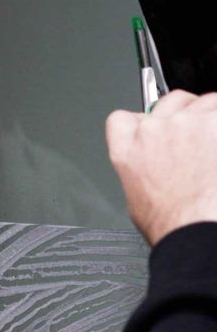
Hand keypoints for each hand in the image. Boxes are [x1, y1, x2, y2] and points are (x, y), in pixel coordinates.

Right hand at [107, 90, 216, 244]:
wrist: (197, 230)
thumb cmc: (171, 222)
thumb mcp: (135, 194)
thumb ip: (140, 163)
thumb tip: (153, 161)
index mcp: (127, 147)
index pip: (124, 118)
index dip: (144, 122)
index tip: (156, 129)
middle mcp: (154, 129)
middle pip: (170, 101)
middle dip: (184, 114)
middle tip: (198, 138)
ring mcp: (188, 123)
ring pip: (205, 101)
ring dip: (213, 116)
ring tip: (216, 143)